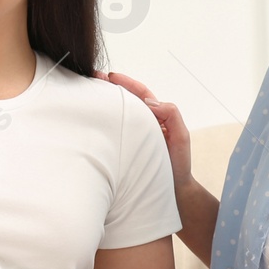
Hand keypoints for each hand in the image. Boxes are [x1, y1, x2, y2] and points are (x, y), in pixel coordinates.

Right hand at [100, 71, 194, 190]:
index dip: (126, 83)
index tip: (110, 77)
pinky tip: (90, 120)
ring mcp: (131, 136)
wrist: (172, 191)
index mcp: (155, 117)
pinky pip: (111, 132)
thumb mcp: (181, 136)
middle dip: (108, 88)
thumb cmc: (178, 165)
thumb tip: (150, 103)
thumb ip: (171, 114)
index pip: (140, 94)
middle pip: (124, 100)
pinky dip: (101, 124)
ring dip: (102, 104)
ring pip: (116, 115)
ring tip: (87, 94)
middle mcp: (142, 124)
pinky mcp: (122, 149)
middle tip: (92, 79)